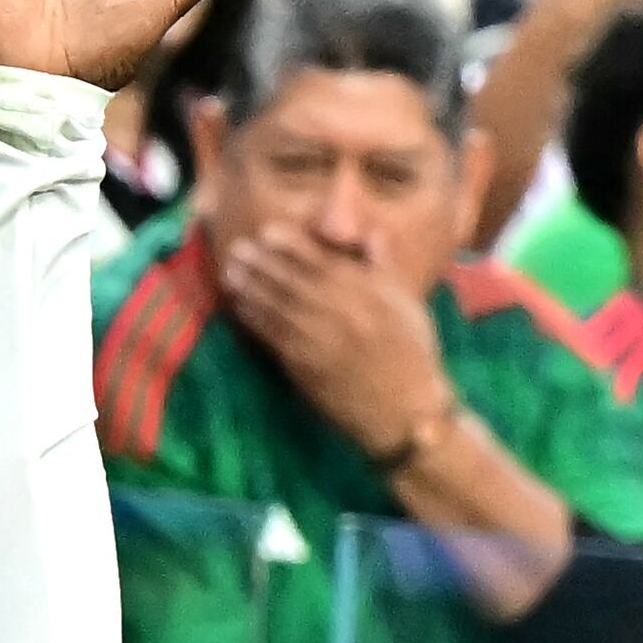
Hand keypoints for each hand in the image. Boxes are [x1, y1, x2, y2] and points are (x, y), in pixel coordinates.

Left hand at [218, 227, 453, 457]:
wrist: (406, 411)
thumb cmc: (412, 356)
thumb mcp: (409, 306)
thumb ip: (386, 269)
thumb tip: (370, 236)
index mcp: (366, 293)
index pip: (321, 261)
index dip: (291, 244)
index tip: (268, 231)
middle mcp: (339, 312)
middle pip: (292, 280)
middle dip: (262, 262)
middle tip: (237, 248)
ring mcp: (318, 340)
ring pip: (277, 306)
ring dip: (251, 287)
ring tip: (230, 272)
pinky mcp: (304, 367)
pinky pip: (273, 336)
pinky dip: (255, 319)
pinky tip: (241, 307)